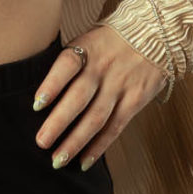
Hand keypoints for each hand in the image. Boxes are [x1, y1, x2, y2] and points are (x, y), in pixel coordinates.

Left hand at [31, 23, 169, 169]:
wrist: (156, 32)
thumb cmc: (110, 41)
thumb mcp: (88, 40)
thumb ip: (68, 63)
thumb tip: (39, 96)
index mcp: (87, 49)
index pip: (67, 65)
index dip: (52, 84)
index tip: (36, 105)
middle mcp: (103, 68)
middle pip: (79, 97)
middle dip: (59, 122)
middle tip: (41, 142)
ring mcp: (121, 85)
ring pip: (96, 117)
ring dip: (76, 141)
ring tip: (58, 160)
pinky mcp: (135, 100)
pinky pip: (115, 126)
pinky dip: (99, 146)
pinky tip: (84, 161)